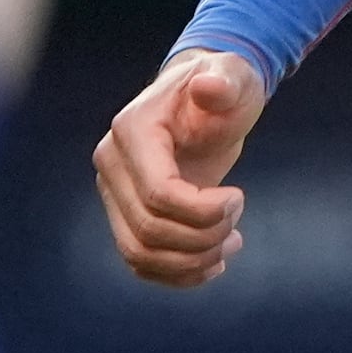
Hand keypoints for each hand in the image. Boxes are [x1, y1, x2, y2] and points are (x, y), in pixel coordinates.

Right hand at [92, 49, 268, 287]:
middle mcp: (111, 164)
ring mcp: (113, 193)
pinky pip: (140, 262)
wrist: (206, 102)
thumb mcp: (233, 78)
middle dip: (203, 236)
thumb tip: (210, 86)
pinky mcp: (124, 215)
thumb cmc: (223, 87)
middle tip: (237, 217)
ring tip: (230, 243)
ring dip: (191, 262)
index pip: (158, 193)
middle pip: (149, 229)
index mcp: (132, 131)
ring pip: (139, 253)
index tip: (239, 197)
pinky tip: (213, 264)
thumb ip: (225, 81)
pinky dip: (177, 274)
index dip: (203, 210)